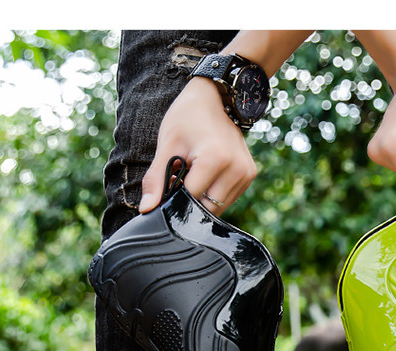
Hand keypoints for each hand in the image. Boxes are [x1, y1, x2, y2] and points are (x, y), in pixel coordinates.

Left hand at [138, 77, 256, 216]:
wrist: (213, 98)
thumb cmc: (187, 118)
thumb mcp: (168, 145)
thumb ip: (156, 179)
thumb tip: (146, 209)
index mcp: (215, 159)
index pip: (190, 198)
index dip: (175, 197)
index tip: (169, 182)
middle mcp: (236, 169)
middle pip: (207, 207)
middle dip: (190, 200)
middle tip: (182, 177)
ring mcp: (246, 173)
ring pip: (218, 206)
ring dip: (203, 198)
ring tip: (195, 173)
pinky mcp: (249, 176)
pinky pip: (228, 198)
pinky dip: (214, 193)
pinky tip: (208, 174)